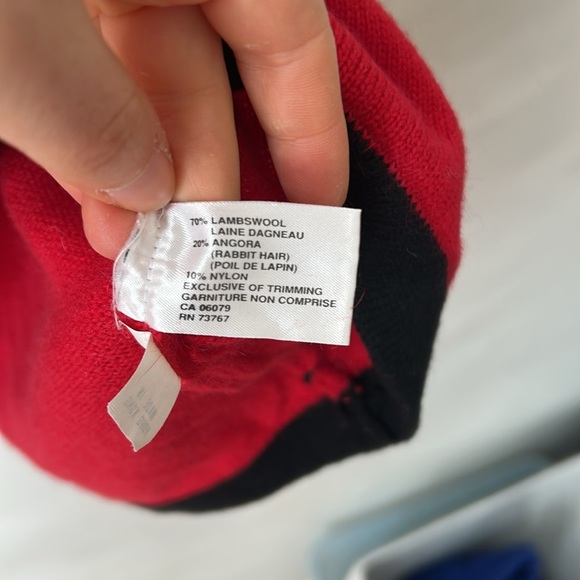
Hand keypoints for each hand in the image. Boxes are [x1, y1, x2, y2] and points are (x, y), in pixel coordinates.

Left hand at [0, 0, 347, 258]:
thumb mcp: (16, 30)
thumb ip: (85, 106)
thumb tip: (147, 191)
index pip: (284, 27)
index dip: (311, 120)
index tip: (318, 204)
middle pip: (209, 68)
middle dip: (203, 169)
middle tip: (196, 253)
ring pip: (138, 79)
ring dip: (138, 168)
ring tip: (134, 248)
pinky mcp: (36, 13)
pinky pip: (80, 76)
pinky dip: (87, 138)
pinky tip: (91, 198)